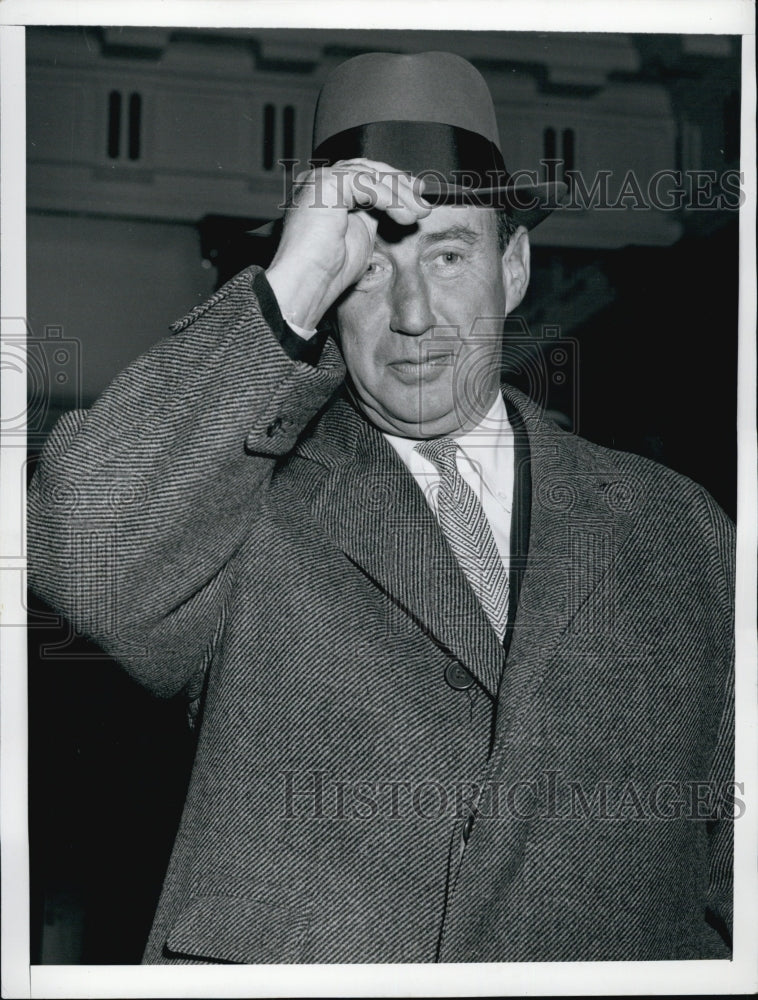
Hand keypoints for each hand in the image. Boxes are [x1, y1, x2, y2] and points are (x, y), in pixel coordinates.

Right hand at [266, 159, 430, 330]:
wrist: (308, 283)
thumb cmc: (328, 269)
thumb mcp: (360, 235)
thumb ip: (373, 214)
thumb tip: (399, 205)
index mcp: (325, 191)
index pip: (363, 174)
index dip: (392, 180)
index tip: (417, 192)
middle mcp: (319, 180)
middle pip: (367, 168)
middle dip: (399, 182)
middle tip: (423, 196)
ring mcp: (320, 180)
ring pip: (370, 175)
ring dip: (400, 194)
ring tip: (419, 213)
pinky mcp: (326, 185)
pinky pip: (367, 185)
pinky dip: (390, 200)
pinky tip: (405, 217)